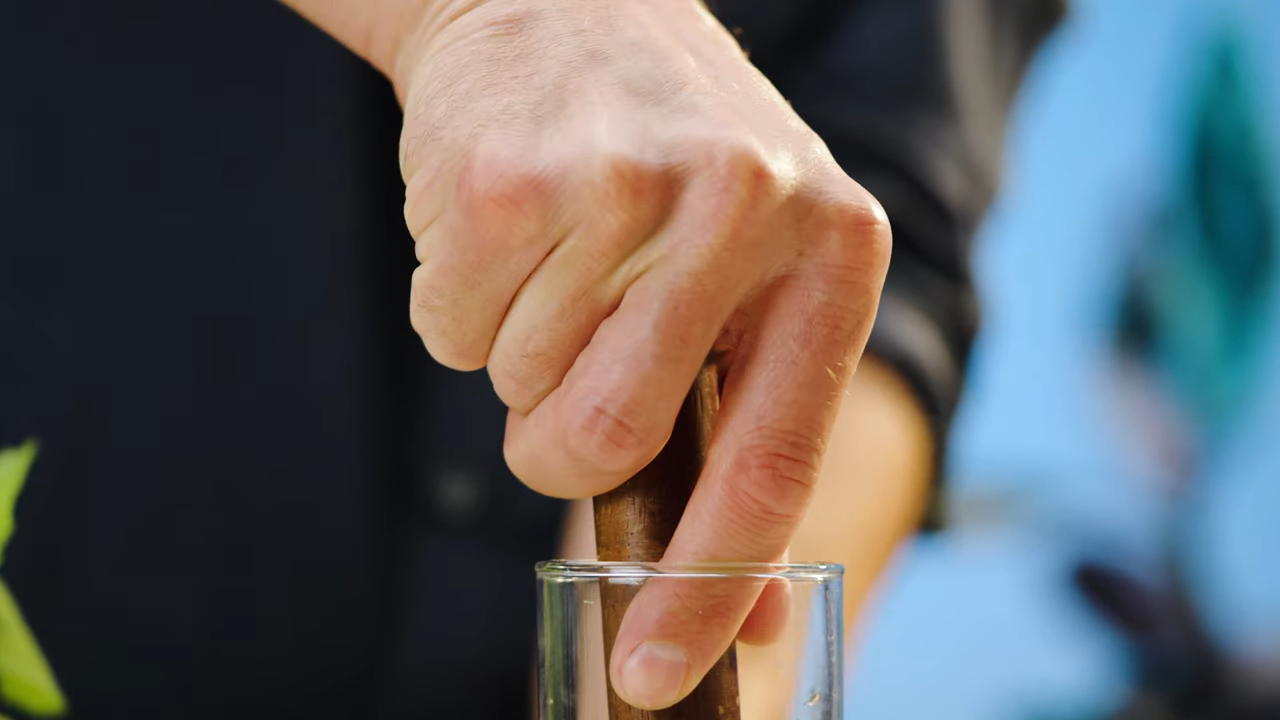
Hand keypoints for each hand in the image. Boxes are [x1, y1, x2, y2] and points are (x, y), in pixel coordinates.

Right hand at [394, 0, 889, 708]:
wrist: (565, 3)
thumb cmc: (671, 157)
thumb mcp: (755, 263)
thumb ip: (749, 423)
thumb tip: (746, 614)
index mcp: (831, 246)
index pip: (772, 462)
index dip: (706, 587)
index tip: (654, 674)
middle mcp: (740, 208)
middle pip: (605, 440)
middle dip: (555, 446)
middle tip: (557, 382)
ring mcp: (617, 186)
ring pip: (516, 387)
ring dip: (516, 353)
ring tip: (553, 252)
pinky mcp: (506, 176)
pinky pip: (445, 332)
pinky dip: (457, 305)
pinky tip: (502, 221)